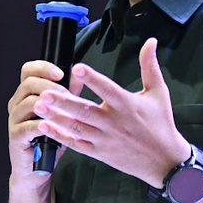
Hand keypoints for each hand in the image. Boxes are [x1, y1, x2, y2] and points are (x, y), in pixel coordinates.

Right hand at [6, 60, 69, 179]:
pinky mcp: (15, 136)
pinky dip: (42, 125)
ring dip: (49, 105)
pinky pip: (28, 125)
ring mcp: (14, 120)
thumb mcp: (62, 114)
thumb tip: (80, 76)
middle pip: (28, 83)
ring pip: (28, 102)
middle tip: (67, 94)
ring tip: (63, 111)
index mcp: (26, 95)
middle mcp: (17, 104)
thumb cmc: (50, 141)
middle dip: (50, 86)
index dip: (43, 68)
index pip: (28, 71)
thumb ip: (68, 94)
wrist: (38, 170)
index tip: (61, 73)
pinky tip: (52, 127)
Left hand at [32, 37, 188, 187]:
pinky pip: (76, 144)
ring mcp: (105, 139)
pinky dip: (60, 136)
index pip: (107, 89)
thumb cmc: (161, 123)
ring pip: (76, 127)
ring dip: (56, 117)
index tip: (77, 67)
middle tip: (43, 92)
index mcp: (127, 105)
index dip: (92, 79)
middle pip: (85, 110)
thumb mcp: (158, 92)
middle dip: (63, 102)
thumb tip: (151, 41)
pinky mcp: (100, 152)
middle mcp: (114, 122)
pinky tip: (44, 127)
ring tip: (38, 106)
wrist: (165, 161)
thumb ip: (149, 66)